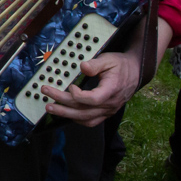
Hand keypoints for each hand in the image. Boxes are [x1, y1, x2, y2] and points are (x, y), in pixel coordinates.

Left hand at [44, 17, 170, 126]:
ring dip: (66, 114)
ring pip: (85, 119)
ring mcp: (108, 110)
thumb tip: (82, 66)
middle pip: (84, 110)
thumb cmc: (120, 65)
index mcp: (112, 90)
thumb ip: (95, 64)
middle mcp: (110, 104)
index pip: (93, 99)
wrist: (134, 72)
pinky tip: (65, 113)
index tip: (70, 85)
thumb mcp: (109, 59)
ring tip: (50, 107)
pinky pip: (90, 121)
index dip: (78, 95)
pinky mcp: (106, 112)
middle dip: (62, 104)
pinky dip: (76, 119)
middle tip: (46, 95)